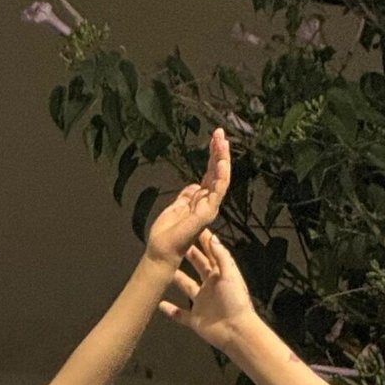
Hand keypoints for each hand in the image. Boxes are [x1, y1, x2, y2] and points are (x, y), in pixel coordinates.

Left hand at [144, 127, 230, 266]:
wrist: (162, 251)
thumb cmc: (166, 234)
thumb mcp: (176, 207)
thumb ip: (186, 196)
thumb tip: (193, 185)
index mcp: (200, 200)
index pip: (210, 174)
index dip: (212, 156)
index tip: (214, 138)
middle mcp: (208, 203)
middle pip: (217, 172)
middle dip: (219, 152)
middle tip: (220, 132)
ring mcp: (210, 207)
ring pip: (221, 178)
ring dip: (222, 158)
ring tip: (222, 140)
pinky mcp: (208, 212)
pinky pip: (218, 190)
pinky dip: (221, 174)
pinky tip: (221, 160)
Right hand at [159, 229, 257, 347]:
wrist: (235, 331)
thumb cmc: (235, 302)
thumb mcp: (229, 274)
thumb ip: (221, 256)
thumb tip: (213, 237)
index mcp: (220, 275)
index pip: (210, 253)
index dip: (202, 241)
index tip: (193, 227)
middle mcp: (210, 286)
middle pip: (197, 266)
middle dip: (188, 254)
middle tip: (176, 242)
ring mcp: (201, 302)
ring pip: (186, 286)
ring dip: (176, 279)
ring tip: (164, 269)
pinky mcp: (194, 319)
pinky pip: (180, 314)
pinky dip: (170, 310)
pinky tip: (160, 304)